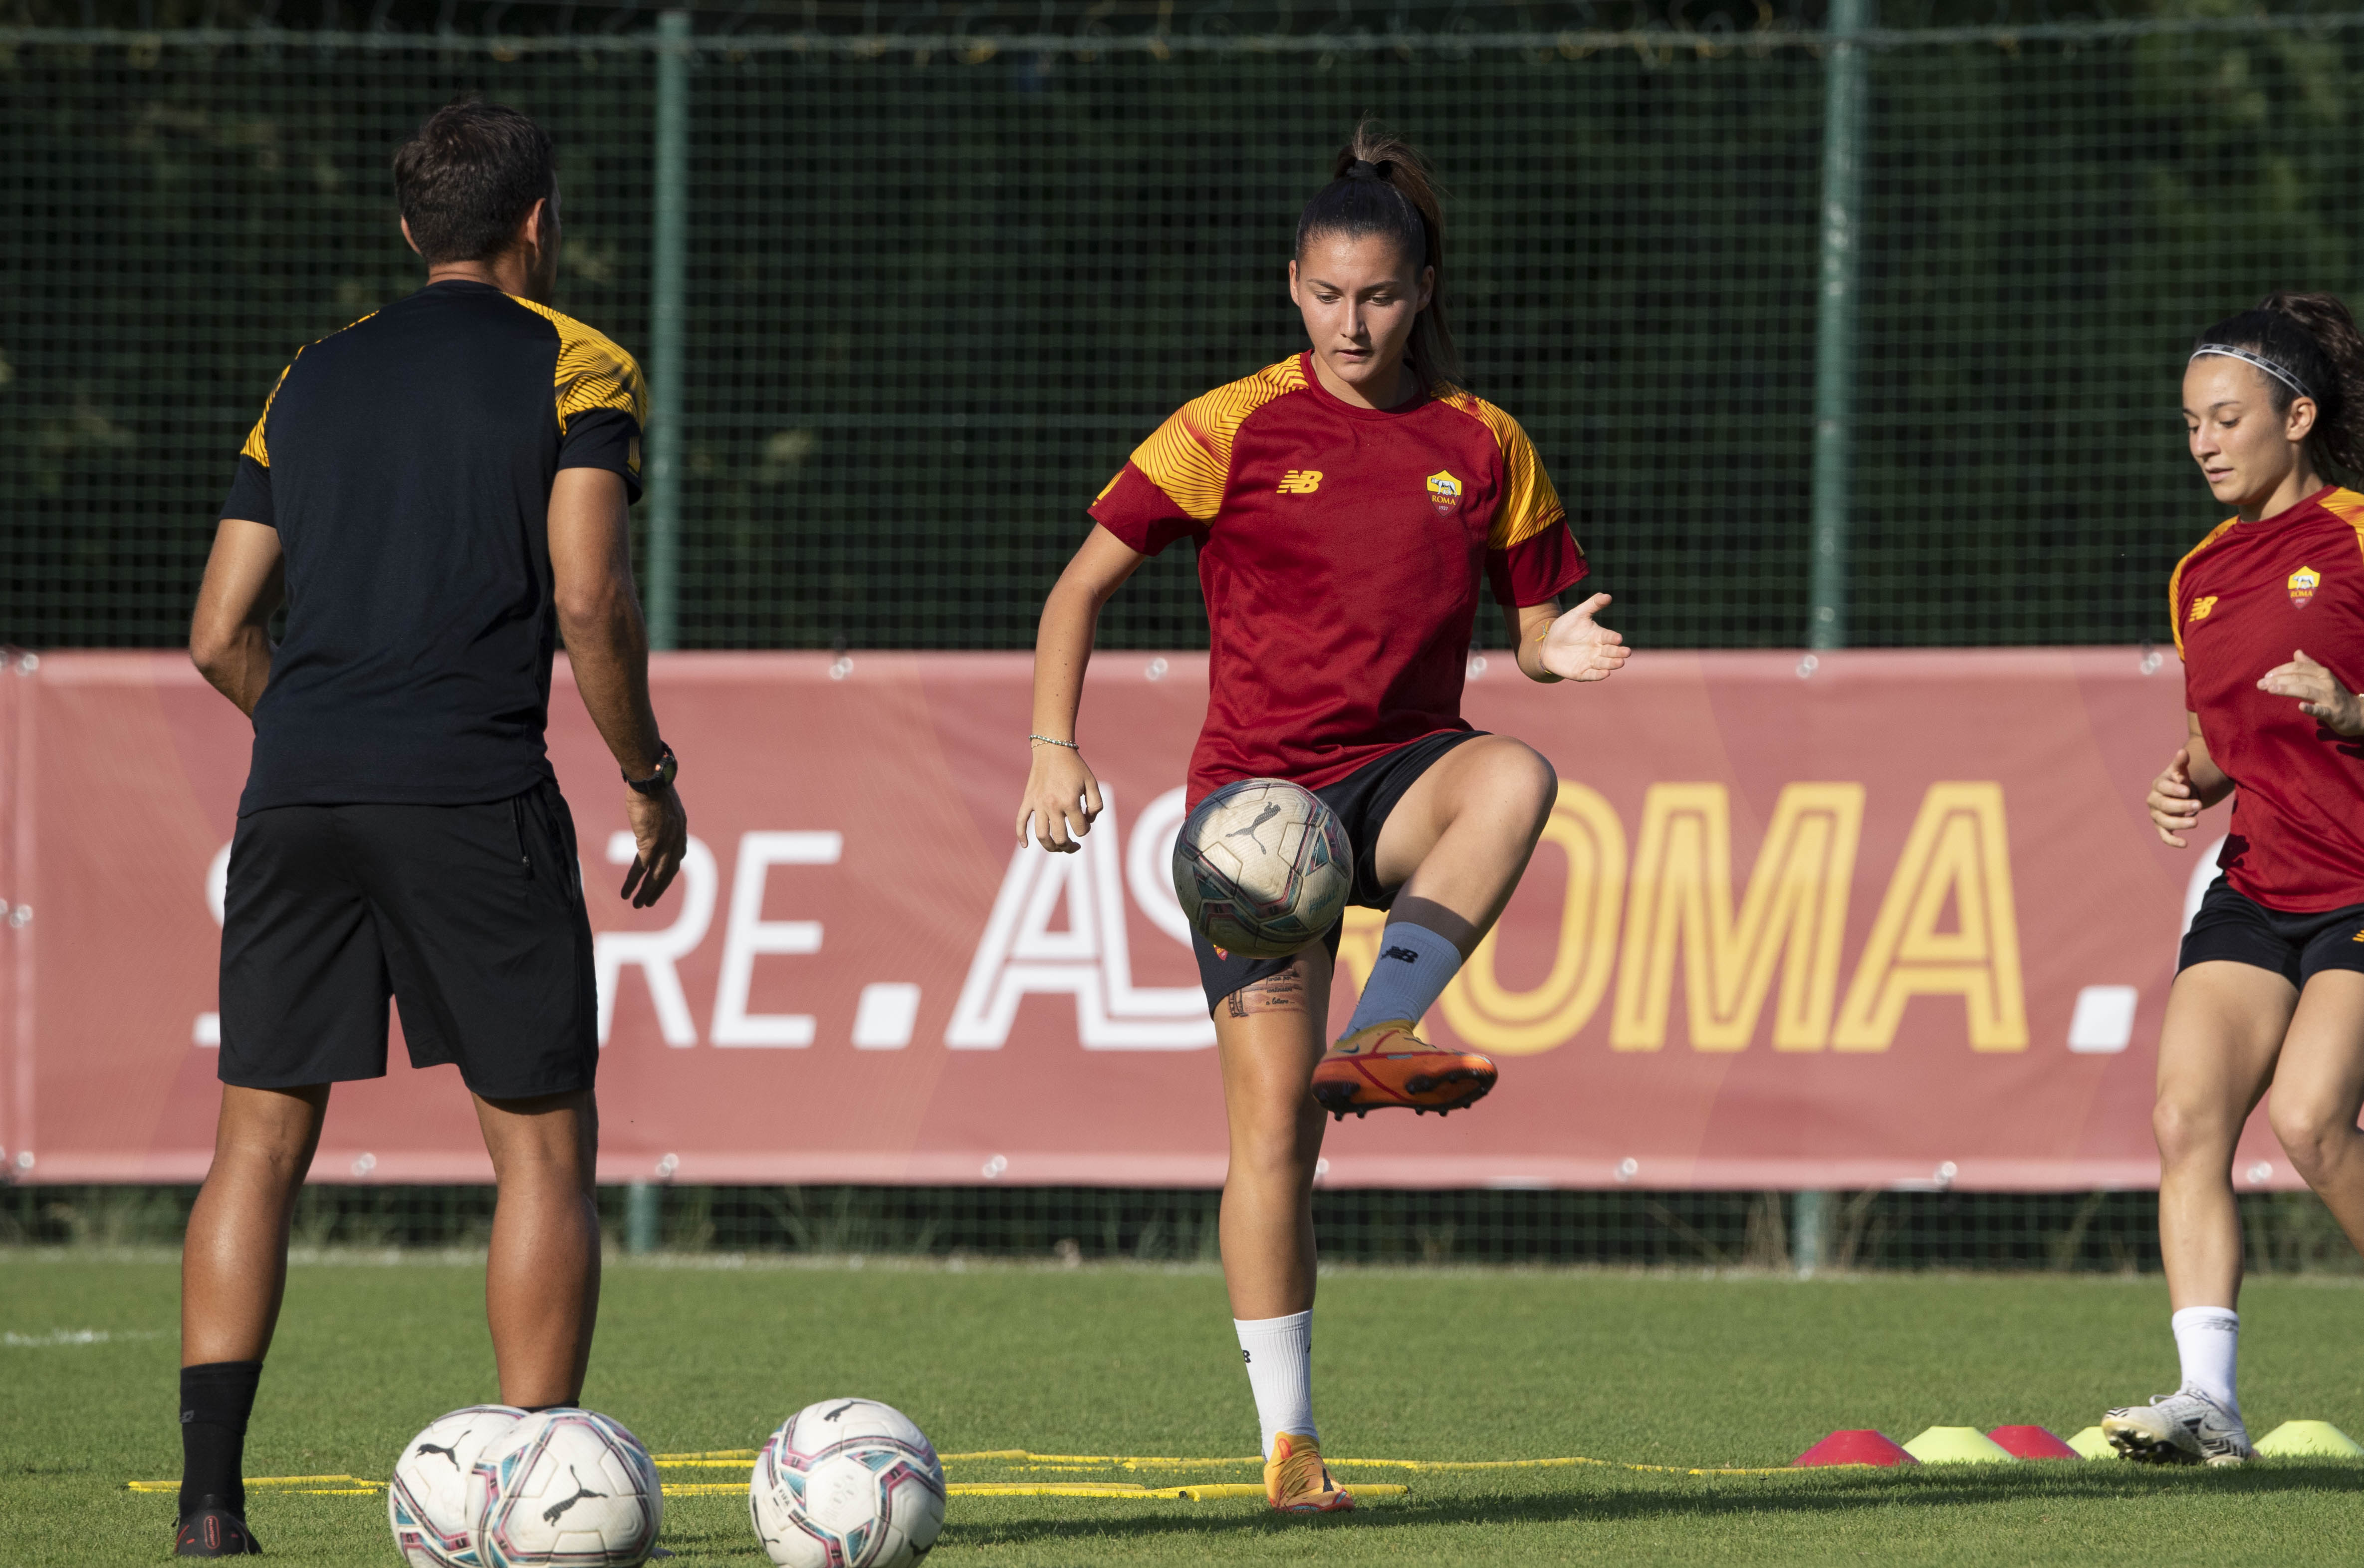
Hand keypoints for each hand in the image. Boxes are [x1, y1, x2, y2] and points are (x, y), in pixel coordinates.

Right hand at [619, 783, 686, 906]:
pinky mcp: (651, 844)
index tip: (662, 879)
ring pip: (657, 876)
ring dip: (647, 892)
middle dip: (659, 889)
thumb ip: (660, 813)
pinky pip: (641, 869)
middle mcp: (676, 840)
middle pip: (669, 872)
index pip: (677, 856)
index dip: (669, 870)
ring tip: (637, 905)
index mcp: (680, 829)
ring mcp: (665, 844)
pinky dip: (634, 883)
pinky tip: (626, 893)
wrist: (651, 779)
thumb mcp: (663, 801)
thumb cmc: (654, 784)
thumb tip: (652, 810)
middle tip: (649, 902)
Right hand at [1015, 743, 1101, 852]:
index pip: (1080, 829)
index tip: (1085, 820)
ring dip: (1050, 847)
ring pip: (1041, 836)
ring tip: (1057, 847)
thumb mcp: (1092, 784)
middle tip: (1074, 845)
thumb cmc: (1075, 767)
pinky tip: (1025, 845)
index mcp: (1070, 802)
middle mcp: (1052, 805)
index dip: (1086, 829)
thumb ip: (1096, 805)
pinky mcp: (1028, 800)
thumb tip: (1087, 820)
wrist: (1053, 749)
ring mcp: (1038, 804)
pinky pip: (1021, 821)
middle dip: (1070, 846)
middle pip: (1061, 838)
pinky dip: (1021, 836)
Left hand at [1536, 592, 1630, 681]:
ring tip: (1620, 662)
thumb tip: (1607, 595)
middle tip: (1626, 652)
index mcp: (1599, 636)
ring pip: (1605, 664)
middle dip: (1619, 652)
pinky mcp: (1582, 673)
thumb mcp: (1577, 615)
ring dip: (1612, 664)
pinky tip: (1605, 673)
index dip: (1614, 638)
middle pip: (1611, 652)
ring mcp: (1591, 662)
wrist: (1547, 645)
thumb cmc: (1564, 629)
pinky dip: (1599, 675)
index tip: (1618, 638)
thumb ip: (1592, 605)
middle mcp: (1598, 650)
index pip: (1610, 637)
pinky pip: (1592, 674)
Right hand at [2147, 748, 2201, 847]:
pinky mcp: (2162, 827)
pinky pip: (2165, 836)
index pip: (2162, 788)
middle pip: (2164, 805)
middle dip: (2181, 806)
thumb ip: (2181, 763)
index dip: (2174, 789)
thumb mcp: (2180, 771)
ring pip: (2165, 821)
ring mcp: (2157, 815)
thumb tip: (2183, 751)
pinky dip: (2173, 841)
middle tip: (2198, 805)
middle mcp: (2154, 801)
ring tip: (2196, 821)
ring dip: (2180, 822)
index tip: (2187, 790)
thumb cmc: (2179, 782)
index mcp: (2158, 786)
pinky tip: (2185, 844)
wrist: (2177, 795)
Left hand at [2258, 649, 2363, 735]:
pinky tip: (2300, 707)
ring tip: (2271, 690)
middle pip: (2299, 678)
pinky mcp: (2333, 713)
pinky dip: (2311, 708)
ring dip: (2287, 689)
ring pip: (2306, 691)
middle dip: (2278, 680)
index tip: (2265, 676)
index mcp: (2322, 673)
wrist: (2358, 713)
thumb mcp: (2324, 678)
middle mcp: (2326, 683)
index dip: (2281, 670)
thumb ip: (2309, 666)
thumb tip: (2297, 652)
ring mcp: (2330, 698)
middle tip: (2260, 684)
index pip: (2298, 668)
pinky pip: (2321, 710)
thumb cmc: (2336, 694)